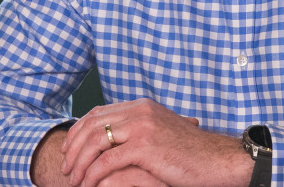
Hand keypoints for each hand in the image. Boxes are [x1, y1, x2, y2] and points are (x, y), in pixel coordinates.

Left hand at [60, 99, 251, 186]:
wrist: (218, 160)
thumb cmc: (192, 154)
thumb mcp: (162, 134)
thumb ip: (139, 130)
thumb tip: (118, 137)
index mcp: (141, 106)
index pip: (98, 113)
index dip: (78, 130)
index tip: (69, 149)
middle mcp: (139, 111)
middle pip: (91, 125)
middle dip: (73, 147)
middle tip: (65, 167)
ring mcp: (142, 127)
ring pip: (95, 142)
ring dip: (79, 162)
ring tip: (73, 180)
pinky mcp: (145, 146)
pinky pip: (106, 161)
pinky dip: (92, 174)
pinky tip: (89, 185)